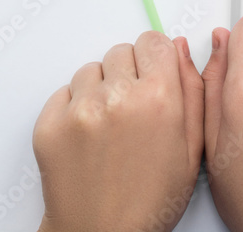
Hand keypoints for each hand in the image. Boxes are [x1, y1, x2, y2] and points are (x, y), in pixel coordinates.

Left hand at [33, 31, 203, 231]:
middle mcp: (117, 96)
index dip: (155, 59)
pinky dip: (74, 108)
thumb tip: (178, 46)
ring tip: (109, 128)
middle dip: (128, 74)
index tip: (152, 76)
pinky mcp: (50, 124)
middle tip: (131, 111)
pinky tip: (88, 138)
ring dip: (100, 89)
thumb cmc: (150, 201)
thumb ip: (192, 89)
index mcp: (158, 98)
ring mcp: (80, 109)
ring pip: (91, 70)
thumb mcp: (192, 148)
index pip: (153, 41)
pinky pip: (64, 92)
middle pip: (122, 52)